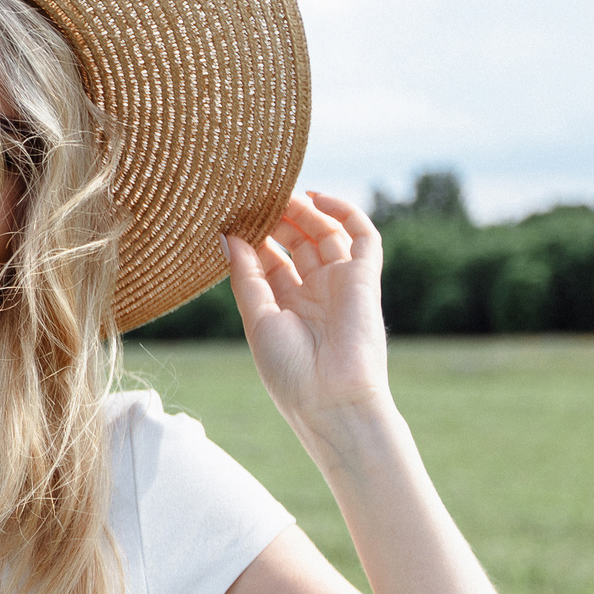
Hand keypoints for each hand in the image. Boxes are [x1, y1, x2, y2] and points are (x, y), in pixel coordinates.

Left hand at [225, 192, 391, 438]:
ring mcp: (340, 284)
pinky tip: (317, 197)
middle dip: (278, 218)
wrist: (332, 400)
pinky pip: (362, 236)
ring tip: (280, 194)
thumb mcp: (257, 319)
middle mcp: (313, 293)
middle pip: (297, 242)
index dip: (254, 237)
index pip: (270, 261)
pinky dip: (344, 212)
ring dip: (304, 211)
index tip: (232, 216)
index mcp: (285, 307)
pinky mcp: (365, 278)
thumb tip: (228, 237)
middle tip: (256, 198)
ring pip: (325, 233)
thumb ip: (246, 276)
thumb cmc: (289, 371)